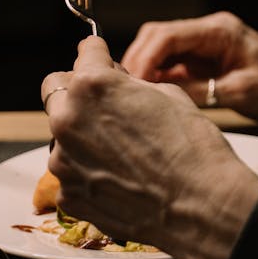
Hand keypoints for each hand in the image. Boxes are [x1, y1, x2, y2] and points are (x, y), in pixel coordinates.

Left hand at [41, 37, 257, 258]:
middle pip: (56, 89)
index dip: (97, 53)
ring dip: (83, 134)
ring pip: (63, 134)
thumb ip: (128, 84)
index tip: (97, 55)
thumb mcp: (166, 94)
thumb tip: (115, 82)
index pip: (85, 52)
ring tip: (122, 150)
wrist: (201, 206)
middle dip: (78, 91)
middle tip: (105, 102)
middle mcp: (68, 119)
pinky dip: (89, 170)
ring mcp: (64, 161)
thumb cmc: (192, 147)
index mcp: (92, 86)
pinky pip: (72, 171)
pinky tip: (121, 176)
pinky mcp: (68, 194)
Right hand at [122, 10, 257, 124]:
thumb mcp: (241, 93)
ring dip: (147, 69)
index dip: (143, 58)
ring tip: (134, 96)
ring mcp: (209, 43)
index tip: (130, 83)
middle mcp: (211, 30)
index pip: (167, 35)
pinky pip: (176, 63)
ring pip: (163, 48)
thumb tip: (159, 94)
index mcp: (219, 31)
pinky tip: (153, 96)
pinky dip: (161, 77)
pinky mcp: (209, 59)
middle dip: (138, 60)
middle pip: (159, 36)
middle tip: (125, 90)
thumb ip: (200, 91)